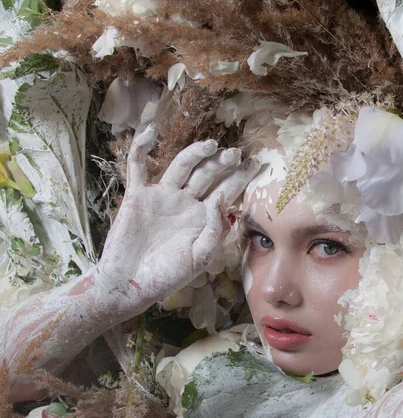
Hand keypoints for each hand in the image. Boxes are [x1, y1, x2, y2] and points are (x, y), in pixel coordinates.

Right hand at [96, 125, 259, 308]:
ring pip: (181, 166)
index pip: (227, 192)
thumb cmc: (167, 276)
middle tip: (236, 154)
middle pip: (208, 175)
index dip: (241, 178)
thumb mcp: (200, 257)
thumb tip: (220, 199)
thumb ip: (213, 229)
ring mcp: (162, 197)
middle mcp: (185, 203)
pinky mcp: (137, 196)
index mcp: (203, 218)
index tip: (258, 164)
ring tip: (211, 144)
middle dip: (223, 163)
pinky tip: (150, 132)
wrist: (130, 284)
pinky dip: (141, 148)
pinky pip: (137, 166)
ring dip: (195, 152)